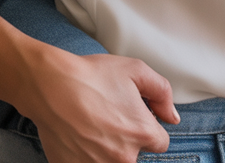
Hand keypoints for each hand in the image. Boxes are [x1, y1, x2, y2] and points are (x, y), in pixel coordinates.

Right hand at [21, 50, 177, 162]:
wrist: (52, 87)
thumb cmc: (92, 76)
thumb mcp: (136, 70)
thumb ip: (162, 92)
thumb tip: (172, 117)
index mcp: (142, 133)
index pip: (160, 142)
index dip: (148, 126)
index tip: (134, 117)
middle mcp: (124, 157)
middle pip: (135, 154)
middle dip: (127, 138)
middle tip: (108, 116)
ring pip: (113, 161)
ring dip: (107, 148)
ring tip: (92, 126)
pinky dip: (87, 154)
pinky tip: (79, 136)